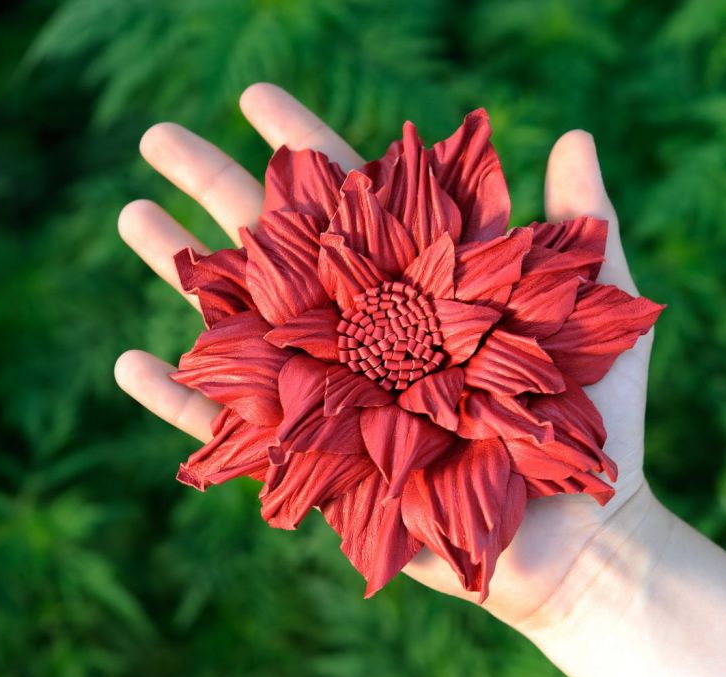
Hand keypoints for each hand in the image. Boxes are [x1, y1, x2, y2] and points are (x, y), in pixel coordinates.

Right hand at [114, 83, 656, 629]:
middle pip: (279, 250)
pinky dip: (181, 406)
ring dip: (182, 273)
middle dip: (218, 188)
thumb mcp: (599, 310)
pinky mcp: (321, 463)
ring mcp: (337, 394)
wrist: (585, 531)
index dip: (304, 147)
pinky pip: (237, 435)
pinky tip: (125, 363)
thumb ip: (582, 224)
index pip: (353, 204)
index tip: (253, 96)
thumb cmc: (598, 419)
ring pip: (244, 327)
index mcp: (421, 286)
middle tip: (156, 136)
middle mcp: (367, 331)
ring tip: (129, 213)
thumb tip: (570, 129)